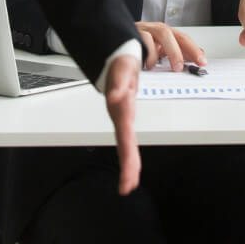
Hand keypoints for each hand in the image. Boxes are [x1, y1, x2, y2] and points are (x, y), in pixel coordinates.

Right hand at [103, 53, 140, 194]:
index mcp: (121, 109)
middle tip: (128, 186)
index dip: (128, 159)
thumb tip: (116, 97)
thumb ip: (118, 83)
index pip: (125, 139)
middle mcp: (120, 115)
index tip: (129, 178)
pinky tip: (130, 165)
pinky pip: (126, 135)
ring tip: (129, 181)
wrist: (115, 57)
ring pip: (125, 143)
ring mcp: (121, 115)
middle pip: (125, 145)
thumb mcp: (122, 70)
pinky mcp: (124, 113)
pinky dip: (128, 151)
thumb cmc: (120, 64)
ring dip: (128, 162)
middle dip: (127, 166)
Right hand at [136, 21, 206, 71]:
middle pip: (175, 35)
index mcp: (164, 34)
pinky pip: (144, 39)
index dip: (194, 50)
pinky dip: (150, 53)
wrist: (114, 37)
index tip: (202, 62)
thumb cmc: (136, 47)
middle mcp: (155, 29)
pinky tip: (150, 65)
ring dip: (172, 51)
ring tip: (175, 67)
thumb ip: (172, 54)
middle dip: (186, 50)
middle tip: (186, 67)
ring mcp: (144, 29)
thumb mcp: (156, 51)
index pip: (183, 39)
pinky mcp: (131, 32)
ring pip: (163, 34)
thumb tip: (192, 60)